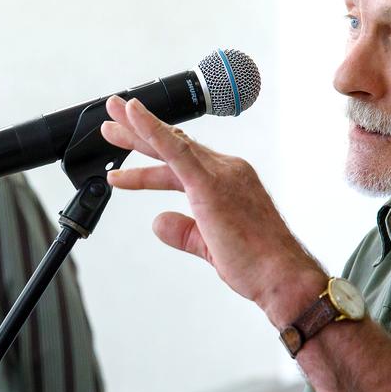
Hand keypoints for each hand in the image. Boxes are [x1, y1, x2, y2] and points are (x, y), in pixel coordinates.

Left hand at [100, 95, 325, 325]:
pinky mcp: (211, 184)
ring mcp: (221, 174)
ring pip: (171, 144)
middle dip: (141, 134)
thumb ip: (184, 231)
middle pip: (174, 147)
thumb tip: (159, 222)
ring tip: (110, 123)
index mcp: (229, 182)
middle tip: (114, 118)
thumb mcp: (210, 245)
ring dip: (137, 131)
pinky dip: (152, 130)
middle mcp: (227, 170)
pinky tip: (134, 115)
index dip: (154, 156)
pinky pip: (175, 150)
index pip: (184, 162)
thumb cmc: (257, 265)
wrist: (281, 276)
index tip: (130, 153)